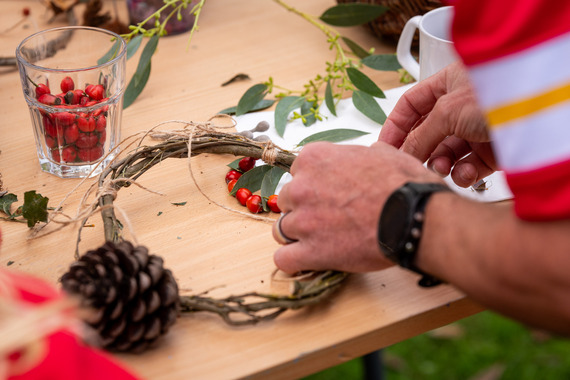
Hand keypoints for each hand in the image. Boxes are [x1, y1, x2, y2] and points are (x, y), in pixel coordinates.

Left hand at [273, 141, 442, 273]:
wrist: (413, 217)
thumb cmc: (403, 186)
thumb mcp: (384, 154)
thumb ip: (364, 154)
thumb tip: (369, 154)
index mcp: (315, 158)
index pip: (297, 172)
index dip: (313, 184)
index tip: (326, 193)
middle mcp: (302, 187)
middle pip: (287, 201)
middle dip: (303, 209)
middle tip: (328, 217)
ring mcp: (303, 220)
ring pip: (282, 230)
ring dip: (299, 236)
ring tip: (322, 240)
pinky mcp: (310, 251)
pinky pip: (284, 259)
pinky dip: (293, 261)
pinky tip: (307, 260)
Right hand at [379, 62, 496, 187]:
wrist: (538, 112)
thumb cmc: (496, 93)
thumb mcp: (446, 112)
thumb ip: (419, 135)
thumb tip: (400, 154)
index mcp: (446, 84)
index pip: (411, 107)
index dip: (395, 127)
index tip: (384, 148)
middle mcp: (460, 107)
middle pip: (427, 134)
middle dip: (419, 151)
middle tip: (410, 165)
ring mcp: (475, 129)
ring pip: (446, 154)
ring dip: (441, 164)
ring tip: (443, 167)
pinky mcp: (491, 150)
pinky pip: (468, 166)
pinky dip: (463, 173)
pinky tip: (466, 173)